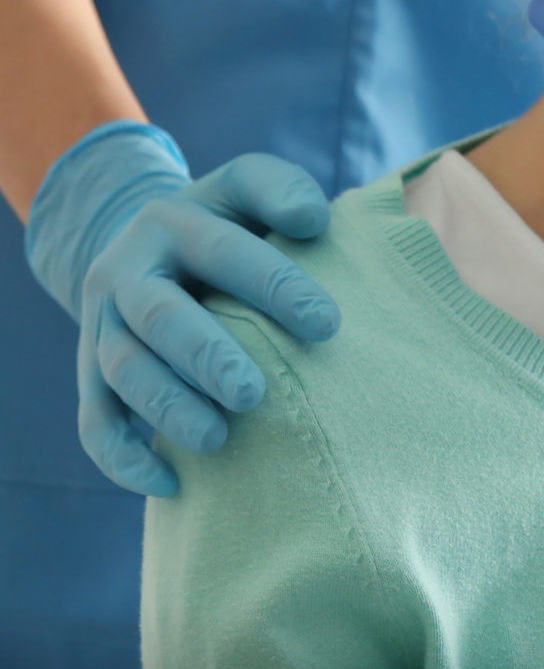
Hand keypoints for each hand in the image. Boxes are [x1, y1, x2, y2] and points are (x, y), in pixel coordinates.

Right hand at [23, 122, 338, 495]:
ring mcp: (102, 325)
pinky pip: (94, 421)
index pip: (224, 252)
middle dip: (206, 357)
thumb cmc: (225, 220)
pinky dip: (123, 457)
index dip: (275, 287)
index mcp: (172, 222)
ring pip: (122, 371)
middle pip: (159, 317)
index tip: (328, 326)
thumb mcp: (247, 186)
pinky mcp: (90, 372)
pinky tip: (170, 482)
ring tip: (216, 438)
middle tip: (253, 394)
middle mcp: (126, 272)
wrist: (148, 243)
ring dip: (166, 408)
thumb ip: (281, 190)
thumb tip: (313, 220)